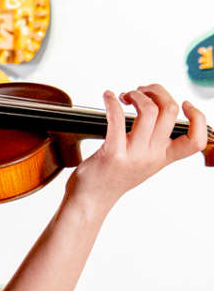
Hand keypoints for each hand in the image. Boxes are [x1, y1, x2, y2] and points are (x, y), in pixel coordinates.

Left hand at [66, 84, 206, 211]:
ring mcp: (133, 154)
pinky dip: (112, 102)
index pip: (196, 141)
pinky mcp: (112, 152)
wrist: (92, 199)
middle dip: (156, 91)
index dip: (198, 118)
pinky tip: (107, 96)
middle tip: (141, 91)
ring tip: (125, 96)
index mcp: (163, 157)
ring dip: (136, 95)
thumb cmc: (113, 176)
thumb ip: (153, 143)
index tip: (185, 103)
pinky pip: (117, 119)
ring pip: (148, 111)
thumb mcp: (142, 161)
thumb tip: (155, 112)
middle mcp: (152, 155)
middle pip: (169, 112)